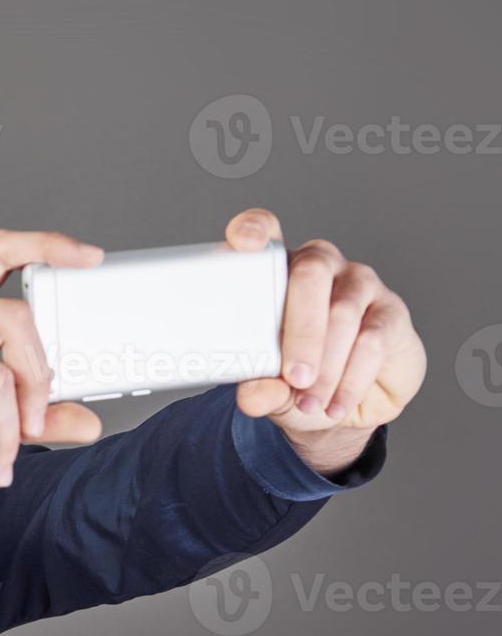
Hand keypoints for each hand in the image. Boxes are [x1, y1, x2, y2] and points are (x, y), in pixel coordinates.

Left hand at [224, 209, 426, 467]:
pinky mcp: (391, 311)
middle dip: (302, 330)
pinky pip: (373, 340)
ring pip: (343, 313)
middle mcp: (319, 267)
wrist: (344, 407)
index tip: (245, 242)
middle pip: (311, 274)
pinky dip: (351, 379)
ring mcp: (358, 284)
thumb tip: (251, 396)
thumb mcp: (269, 387)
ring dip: (327, 366)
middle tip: (294, 376)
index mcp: (277, 270)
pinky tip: (335, 405)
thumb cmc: (297, 381)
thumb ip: (260, 387)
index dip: (254, 229)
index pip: (265, 232)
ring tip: (310, 403)